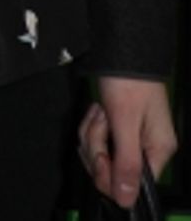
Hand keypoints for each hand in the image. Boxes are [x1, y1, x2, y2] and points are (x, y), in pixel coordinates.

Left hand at [79, 76, 177, 209]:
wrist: (122, 47)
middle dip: (96, 146)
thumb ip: (127, 163)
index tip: (101, 154)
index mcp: (157, 151)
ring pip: (100, 154)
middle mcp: (146, 148)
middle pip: (111, 170)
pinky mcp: (117, 128)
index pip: (130, 184)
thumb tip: (127, 200)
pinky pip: (97, 139)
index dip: (109, 173)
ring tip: (100, 110)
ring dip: (92, 132)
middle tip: (101, 121)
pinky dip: (91, 125)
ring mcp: (131, 138)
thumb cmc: (128, 78)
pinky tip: (97, 109)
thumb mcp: (125, 122)